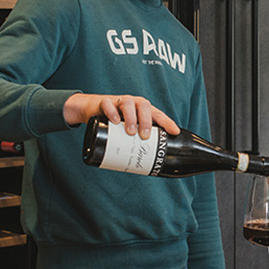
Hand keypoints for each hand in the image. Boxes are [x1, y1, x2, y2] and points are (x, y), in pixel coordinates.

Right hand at [63, 93, 179, 139]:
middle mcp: (133, 103)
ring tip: (131, 132)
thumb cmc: (117, 121)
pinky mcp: (104, 102)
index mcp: (143, 110)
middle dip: (146, 121)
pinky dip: (112, 112)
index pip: (158, 114)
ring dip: (131, 118)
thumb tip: (147, 167)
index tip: (174, 132)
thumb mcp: (128, 129)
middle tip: (145, 136)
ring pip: (128, 104)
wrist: (93, 109)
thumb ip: (137, 141)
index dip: (167, 122)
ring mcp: (119, 101)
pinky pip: (108, 104)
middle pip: (144, 106)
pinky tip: (114, 121)